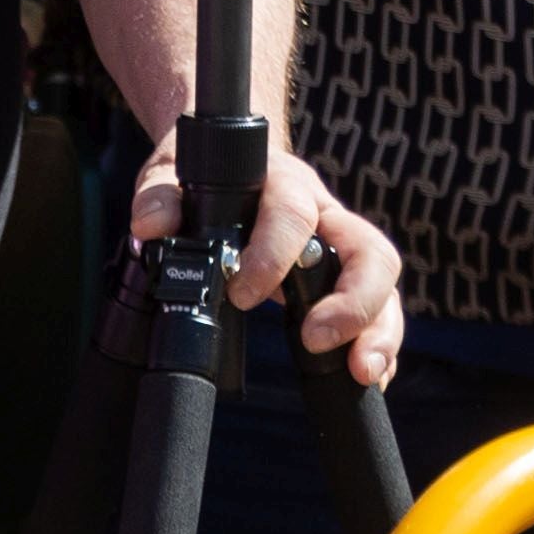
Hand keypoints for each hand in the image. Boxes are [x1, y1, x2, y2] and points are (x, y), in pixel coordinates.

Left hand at [129, 141, 407, 383]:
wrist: (231, 159)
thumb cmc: (205, 171)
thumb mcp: (173, 173)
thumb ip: (160, 196)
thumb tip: (150, 225)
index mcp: (285, 185)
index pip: (295, 215)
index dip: (274, 255)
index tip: (242, 295)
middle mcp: (325, 214)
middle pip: (369, 250)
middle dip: (354, 302)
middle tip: (317, 340)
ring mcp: (342, 246)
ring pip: (383, 282)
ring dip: (379, 329)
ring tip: (362, 372)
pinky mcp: (346, 276)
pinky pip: (379, 307)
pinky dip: (380, 341)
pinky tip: (369, 374)